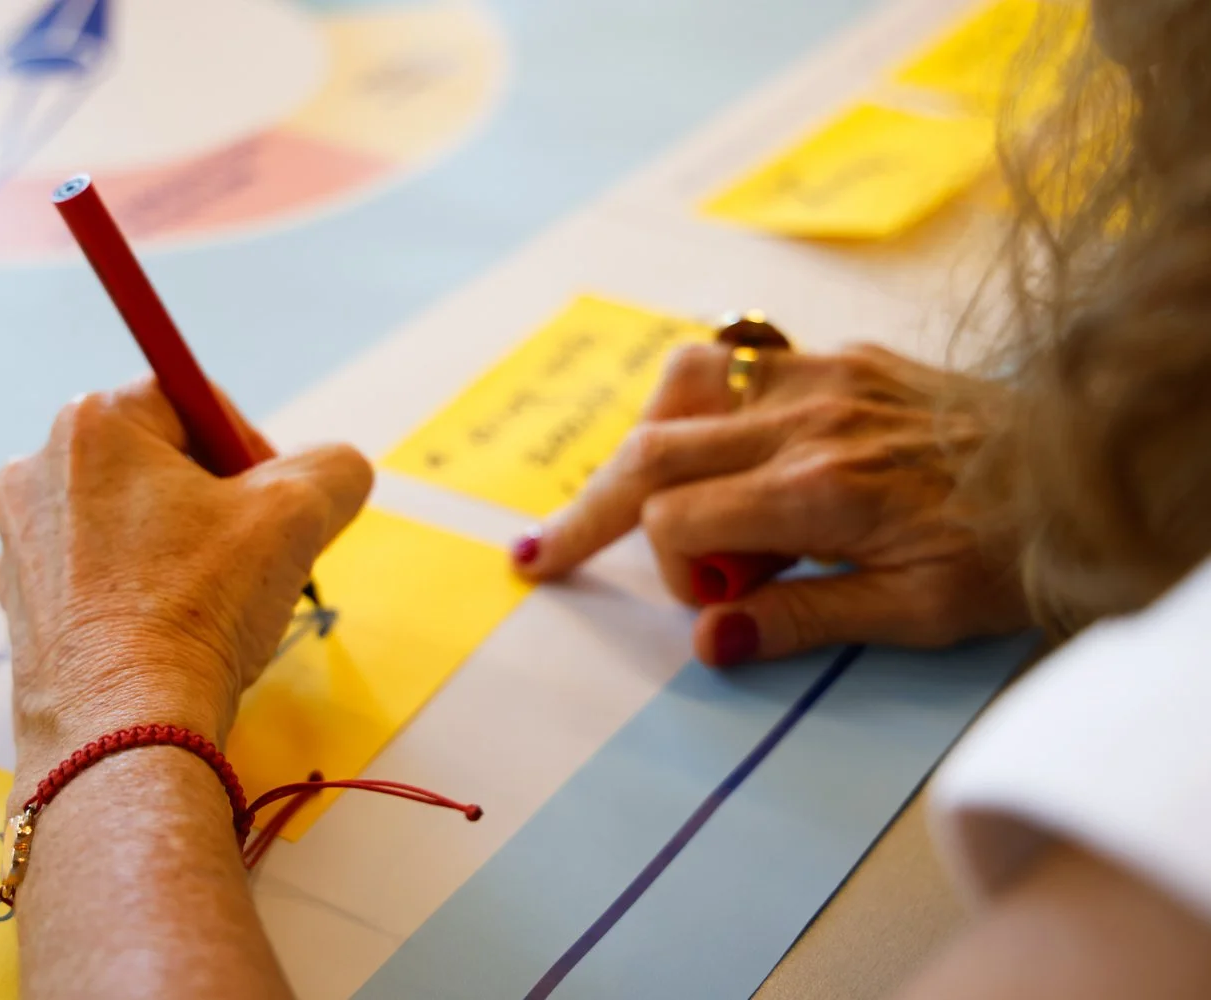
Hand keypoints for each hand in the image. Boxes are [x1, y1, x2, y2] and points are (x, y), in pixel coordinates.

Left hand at [0, 376, 372, 791]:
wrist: (122, 733)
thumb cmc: (197, 608)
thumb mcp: (297, 515)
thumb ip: (333, 467)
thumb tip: (336, 471)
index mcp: (93, 423)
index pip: (193, 401)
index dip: (251, 447)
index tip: (276, 505)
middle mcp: (39, 469)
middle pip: (159, 460)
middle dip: (217, 502)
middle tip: (253, 556)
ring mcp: (21, 542)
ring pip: (132, 521)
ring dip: (183, 548)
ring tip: (214, 603)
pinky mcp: (22, 606)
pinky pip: (101, 575)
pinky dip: (144, 593)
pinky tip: (174, 635)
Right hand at [513, 343, 1027, 665]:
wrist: (1090, 466)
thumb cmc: (1010, 549)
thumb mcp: (918, 614)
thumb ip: (802, 620)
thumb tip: (708, 638)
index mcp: (824, 489)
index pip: (680, 521)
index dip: (675, 575)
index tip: (714, 605)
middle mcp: (808, 417)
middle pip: (652, 449)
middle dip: (592, 511)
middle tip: (543, 553)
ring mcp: (823, 373)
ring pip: (680, 382)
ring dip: (642, 442)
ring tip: (640, 490)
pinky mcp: (840, 355)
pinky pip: (734, 359)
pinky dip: (696, 404)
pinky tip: (711, 444)